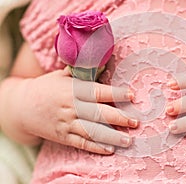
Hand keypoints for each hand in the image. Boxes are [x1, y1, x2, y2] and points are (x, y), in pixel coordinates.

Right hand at [2, 68, 137, 154]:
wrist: (21, 107)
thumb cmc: (48, 87)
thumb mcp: (62, 75)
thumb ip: (83, 71)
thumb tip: (105, 62)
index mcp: (73, 90)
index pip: (98, 91)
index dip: (115, 93)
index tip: (131, 95)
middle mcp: (71, 107)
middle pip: (98, 113)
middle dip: (119, 118)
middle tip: (136, 121)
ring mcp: (66, 123)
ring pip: (92, 131)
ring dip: (111, 136)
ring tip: (128, 140)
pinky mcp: (63, 136)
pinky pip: (81, 143)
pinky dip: (95, 147)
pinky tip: (110, 150)